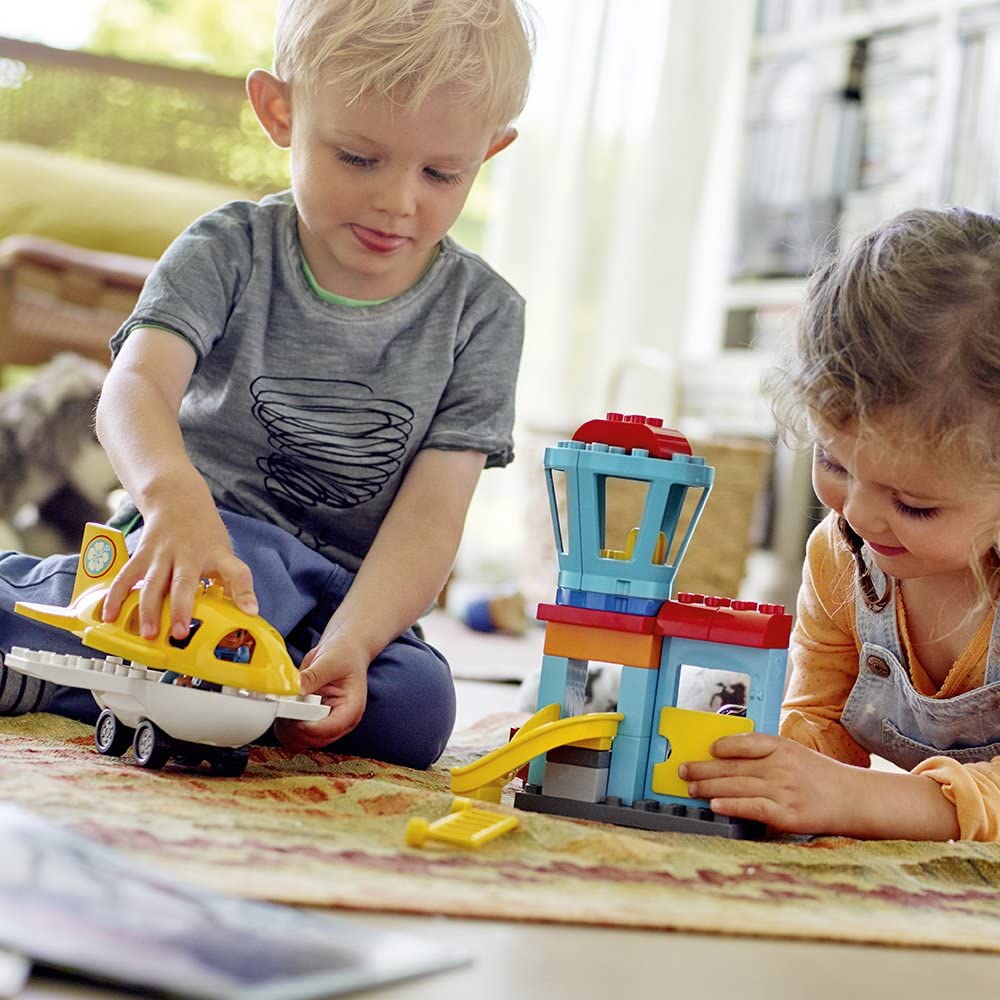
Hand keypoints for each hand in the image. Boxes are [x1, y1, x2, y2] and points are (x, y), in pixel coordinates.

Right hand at [101, 489, 256, 640]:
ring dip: (148, 610)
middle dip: (180, 609)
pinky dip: (117, 597)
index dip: (244, 591)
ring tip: (148, 634)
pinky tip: (110, 617)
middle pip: (184, 583)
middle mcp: (189, 555)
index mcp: (216, 555)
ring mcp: (162, 554)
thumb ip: (231, 581)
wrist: (176, 498)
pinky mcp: (141, 555)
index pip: (236, 572)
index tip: (250, 610)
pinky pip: (126, 578)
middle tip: (180, 633)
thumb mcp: (224, 551)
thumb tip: (246, 611)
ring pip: (152, 584)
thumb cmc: (204, 533)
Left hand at [274, 632, 369, 751]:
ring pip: (305, 741)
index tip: (294, 718)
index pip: (333, 727)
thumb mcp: (330, 661)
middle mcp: (341, 720)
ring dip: (289, 730)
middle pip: (317, 739)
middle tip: (284, 708)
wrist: (344, 650)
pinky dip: (285, 728)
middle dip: (297, 728)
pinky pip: (297, 734)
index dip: (312, 727)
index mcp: (352, 707)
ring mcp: (326, 722)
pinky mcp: (313, 720)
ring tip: (283, 707)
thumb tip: (294, 689)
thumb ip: (312, 676)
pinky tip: (283, 711)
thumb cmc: (345, 654)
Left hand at [678, 733, 854, 834]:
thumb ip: (768, 754)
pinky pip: (752, 808)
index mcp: (783, 748)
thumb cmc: (822, 777)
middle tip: (683, 770)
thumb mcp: (796, 754)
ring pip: (738, 786)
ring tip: (690, 789)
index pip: (747, 742)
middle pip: (734, 766)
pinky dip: (731, 805)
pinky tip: (715, 805)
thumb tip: (730, 755)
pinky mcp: (786, 815)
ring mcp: (783, 791)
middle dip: (704, 769)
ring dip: (709, 787)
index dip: (724, 745)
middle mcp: (781, 767)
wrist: (854, 800)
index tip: (707, 749)